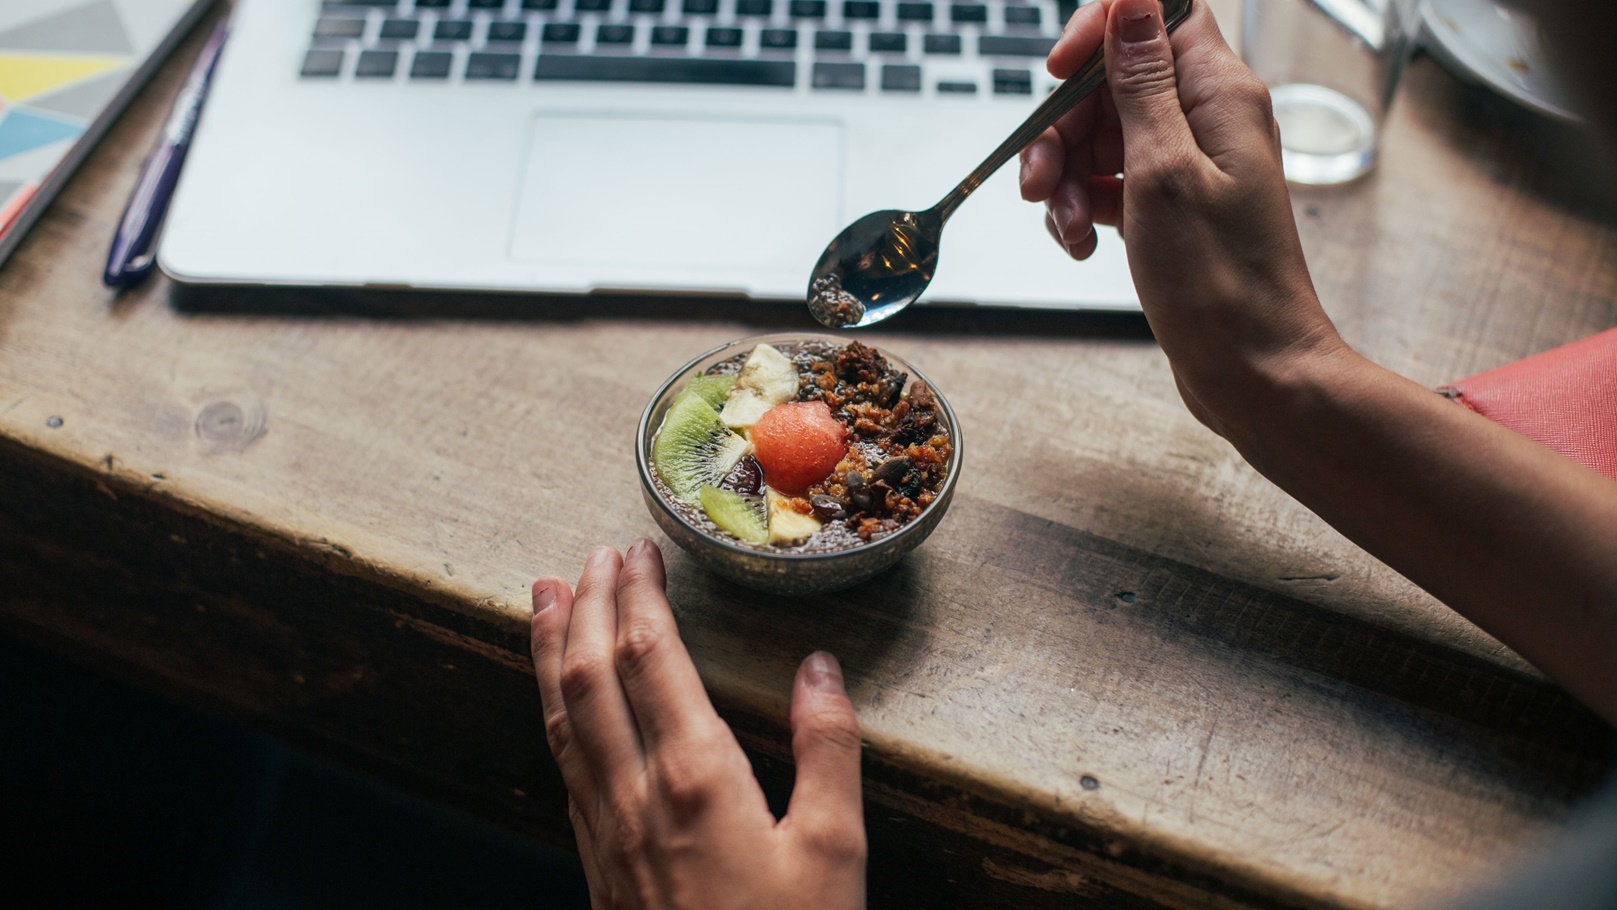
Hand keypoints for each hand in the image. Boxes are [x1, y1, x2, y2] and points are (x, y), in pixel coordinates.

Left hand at [530, 540, 865, 908]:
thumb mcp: (836, 851)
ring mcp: (607, 830)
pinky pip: (563, 764)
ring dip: (550, 649)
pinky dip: (554, 710)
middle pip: (592, 675)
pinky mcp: (598, 862)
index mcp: (698, 778)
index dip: (640, 597)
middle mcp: (637, 794)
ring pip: (562, 717)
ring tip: (543, 596)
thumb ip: (829, 750)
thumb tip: (820, 668)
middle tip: (592, 553)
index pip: (652, 659)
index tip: (638, 551)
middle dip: (588, 604)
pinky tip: (560, 701)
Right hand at [1019, 0, 1349, 437]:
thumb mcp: (1163, 170)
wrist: (1251, 368)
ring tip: (1063, 228)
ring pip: (1103, 137)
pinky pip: (1111, 183)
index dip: (1101, 31)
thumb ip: (1143, 80)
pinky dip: (1084, 208)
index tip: (1059, 74)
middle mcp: (1209, 120)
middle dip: (1064, 128)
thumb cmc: (1220, 282)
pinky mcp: (1173, 207)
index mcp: (1220, 94)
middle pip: (1114, 83)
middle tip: (1039, 182)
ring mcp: (1191, 166)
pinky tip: (1079, 244)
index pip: (1157, 14)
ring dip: (1066, 177)